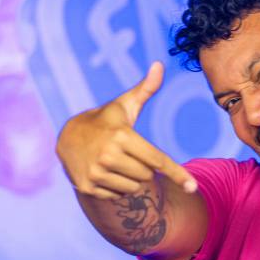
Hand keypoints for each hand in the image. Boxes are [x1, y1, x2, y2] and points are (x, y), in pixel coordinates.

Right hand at [55, 62, 196, 199]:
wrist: (67, 137)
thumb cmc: (105, 120)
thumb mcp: (124, 105)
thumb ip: (145, 89)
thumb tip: (160, 64)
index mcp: (122, 136)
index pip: (157, 159)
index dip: (177, 173)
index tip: (193, 187)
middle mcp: (108, 155)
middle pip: (147, 175)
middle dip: (143, 166)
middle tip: (127, 153)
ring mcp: (96, 173)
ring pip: (134, 188)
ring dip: (131, 178)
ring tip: (115, 162)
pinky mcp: (88, 187)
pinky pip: (118, 196)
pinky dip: (116, 187)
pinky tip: (104, 172)